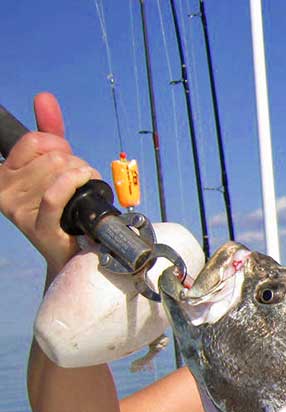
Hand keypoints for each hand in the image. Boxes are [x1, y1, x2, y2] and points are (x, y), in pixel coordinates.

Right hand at [0, 93, 100, 274]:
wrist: (71, 250)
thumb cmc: (63, 207)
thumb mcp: (53, 165)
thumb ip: (48, 131)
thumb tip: (44, 96)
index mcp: (2, 174)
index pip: (34, 141)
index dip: (58, 145)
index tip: (65, 159)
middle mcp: (4, 191)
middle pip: (52, 157)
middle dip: (76, 165)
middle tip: (80, 181)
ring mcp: (19, 210)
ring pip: (60, 172)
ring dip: (83, 177)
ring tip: (84, 191)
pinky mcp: (38, 226)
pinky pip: (56, 193)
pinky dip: (76, 182)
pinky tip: (87, 181)